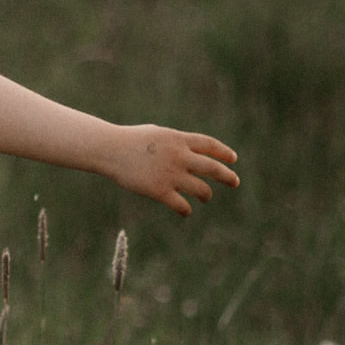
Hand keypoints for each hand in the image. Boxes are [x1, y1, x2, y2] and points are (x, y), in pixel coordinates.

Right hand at [102, 125, 239, 215]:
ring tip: (205, 197)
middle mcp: (179, 156)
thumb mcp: (158, 134)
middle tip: (235, 182)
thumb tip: (191, 153)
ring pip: (201, 190)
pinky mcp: (160, 191)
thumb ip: (176, 143)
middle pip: (213, 168)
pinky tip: (185, 210)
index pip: (210, 145)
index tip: (233, 160)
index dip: (224, 153)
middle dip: (228, 177)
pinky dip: (186, 209)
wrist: (109, 150)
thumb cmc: (130, 141)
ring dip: (206, 195)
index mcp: (178, 140)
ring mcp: (171, 175)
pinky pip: (182, 206)